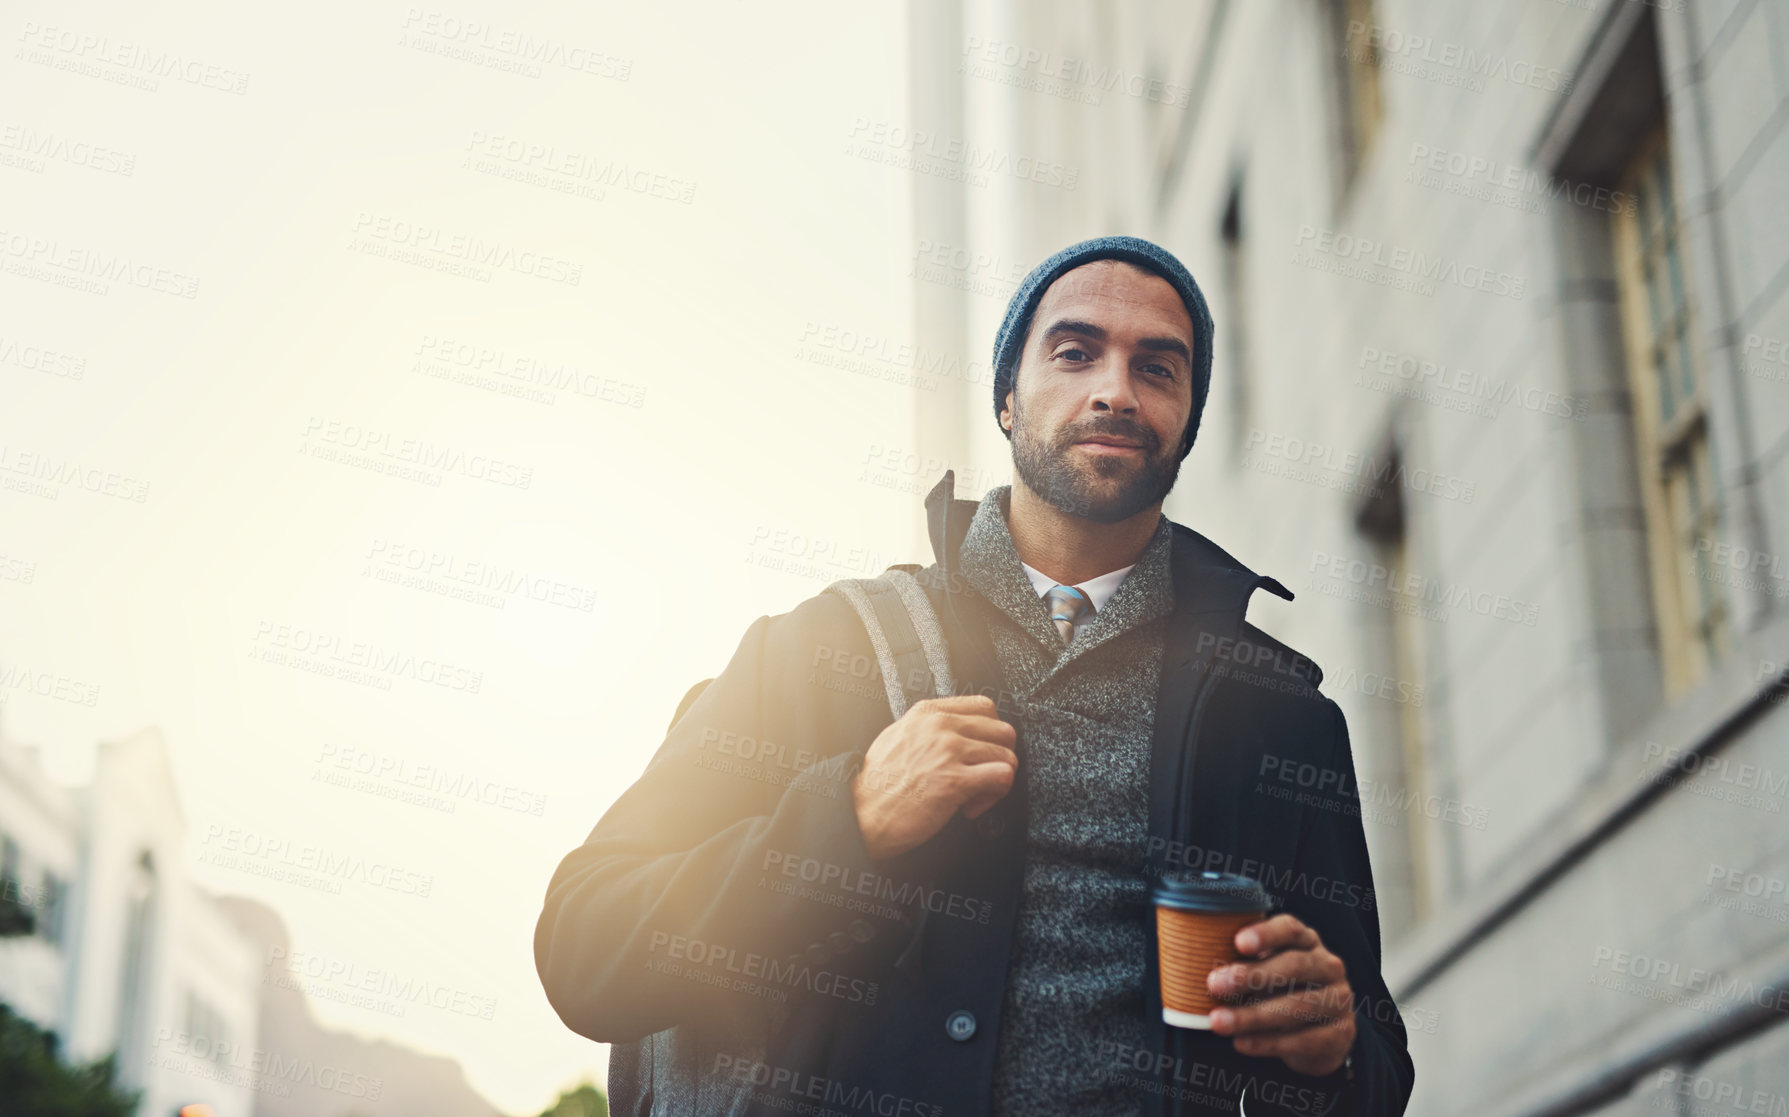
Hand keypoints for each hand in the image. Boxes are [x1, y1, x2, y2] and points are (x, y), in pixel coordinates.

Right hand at [852, 695, 1017, 860]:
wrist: (862, 814)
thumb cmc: (877, 784)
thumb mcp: (898, 736)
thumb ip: (928, 728)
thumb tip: (954, 733)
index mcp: (928, 713)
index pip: (984, 706)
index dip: (991, 732)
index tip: (983, 751)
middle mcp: (941, 727)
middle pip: (1002, 730)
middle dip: (1000, 756)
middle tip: (984, 777)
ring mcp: (949, 751)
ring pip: (1006, 754)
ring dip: (998, 780)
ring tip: (976, 796)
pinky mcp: (955, 781)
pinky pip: (1002, 776)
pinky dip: (996, 794)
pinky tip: (973, 805)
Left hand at [1206, 913, 1355, 1076]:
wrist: (1324, 1035)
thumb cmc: (1283, 991)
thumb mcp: (1268, 970)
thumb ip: (1243, 962)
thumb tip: (1191, 963)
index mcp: (1308, 942)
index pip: (1290, 929)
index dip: (1265, 933)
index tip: (1238, 942)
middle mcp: (1328, 966)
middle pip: (1293, 966)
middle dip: (1251, 976)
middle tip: (1214, 984)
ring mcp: (1339, 1000)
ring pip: (1298, 1006)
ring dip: (1253, 1016)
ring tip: (1219, 1022)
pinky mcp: (1340, 1034)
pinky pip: (1304, 1039)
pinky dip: (1268, 1043)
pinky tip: (1242, 1043)